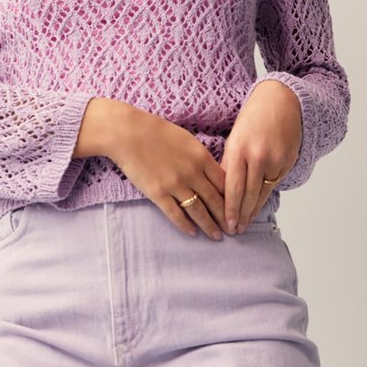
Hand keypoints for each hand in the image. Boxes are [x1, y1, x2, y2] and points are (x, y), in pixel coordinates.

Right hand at [109, 108, 228, 240]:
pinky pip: (176, 214)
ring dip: (209, 226)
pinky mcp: (158, 194)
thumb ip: (199, 156)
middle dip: (226, 217)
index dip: (233, 199)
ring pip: (198, 211)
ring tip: (216, 236)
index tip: (238, 209)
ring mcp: (175, 185)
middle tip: (233, 229)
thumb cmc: (155, 131)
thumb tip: (210, 172)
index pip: (224, 183)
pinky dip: (185, 226)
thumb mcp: (185, 139)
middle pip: (215, 200)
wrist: (128, 132)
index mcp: (201, 157)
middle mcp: (192, 173)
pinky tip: (192, 232)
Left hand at [220, 81, 301, 233]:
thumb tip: (221, 187)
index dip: (229, 209)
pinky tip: (257, 206)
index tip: (225, 224)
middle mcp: (258, 157)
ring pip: (262, 194)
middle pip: (247, 195)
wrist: (283, 100)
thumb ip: (229, 161)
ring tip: (244, 224)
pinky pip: (274, 185)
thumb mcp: (235, 136)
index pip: (232, 187)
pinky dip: (265, 196)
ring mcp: (275, 161)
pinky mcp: (288, 162)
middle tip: (233, 231)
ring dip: (252, 211)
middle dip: (240, 216)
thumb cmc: (254, 116)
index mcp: (239, 148)